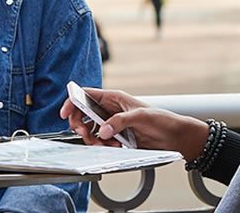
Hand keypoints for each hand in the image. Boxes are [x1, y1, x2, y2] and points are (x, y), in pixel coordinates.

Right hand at [60, 87, 208, 159]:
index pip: (84, 94)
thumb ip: (119, 121)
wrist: (174, 136)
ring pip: (90, 130)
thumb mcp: (140, 117)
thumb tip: (102, 130)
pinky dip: (102, 145)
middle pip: (82, 114)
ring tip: (106, 144)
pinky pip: (100, 140)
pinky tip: (115, 146)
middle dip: (80, 125)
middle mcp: (109, 109)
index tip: (65, 113)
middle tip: (86, 135)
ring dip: (93, 139)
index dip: (72, 102)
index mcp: (113, 97)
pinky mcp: (115, 136)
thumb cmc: (162, 119)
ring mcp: (111, 122)